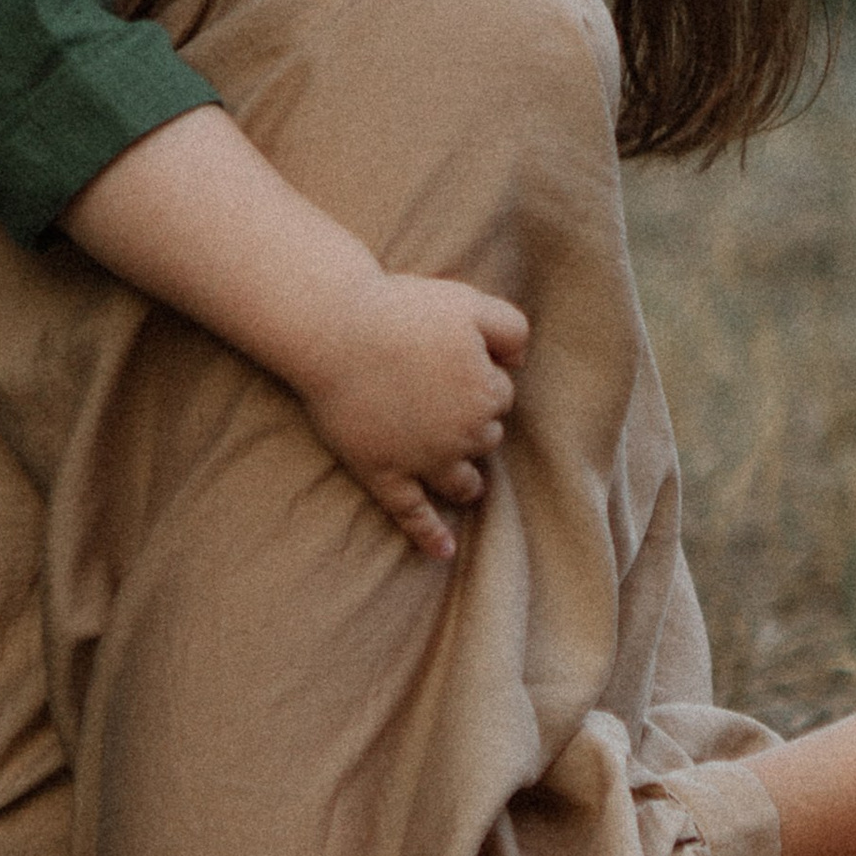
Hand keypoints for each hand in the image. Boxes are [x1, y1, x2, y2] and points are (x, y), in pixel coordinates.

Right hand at [300, 273, 529, 560]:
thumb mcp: (470, 304)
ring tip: (464, 481)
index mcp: (485, 393)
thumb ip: (511, 328)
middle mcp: (461, 435)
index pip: (502, 396)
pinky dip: (430, 536)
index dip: (481, 377)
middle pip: (485, 438)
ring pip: (463, 481)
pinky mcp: (384, 474)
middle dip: (472, 425)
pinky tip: (444, 551)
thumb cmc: (402, 311)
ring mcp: (422, 460)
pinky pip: (412, 514)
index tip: (453, 363)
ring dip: (467, 480)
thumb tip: (520, 361)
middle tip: (441, 400)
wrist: (335, 330)